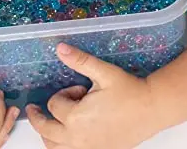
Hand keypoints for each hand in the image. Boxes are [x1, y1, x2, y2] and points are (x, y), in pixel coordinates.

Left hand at [27, 44, 159, 148]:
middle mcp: (76, 137)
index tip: (79, 89)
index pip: (55, 105)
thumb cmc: (131, 91)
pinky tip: (67, 138)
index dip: (64, 94)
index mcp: (76, 116)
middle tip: (34, 109)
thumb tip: (60, 48)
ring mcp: (86, 148)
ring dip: (47, 136)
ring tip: (49, 126)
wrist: (153, 109)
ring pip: (54, 147)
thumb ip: (80, 61)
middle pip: (45, 129)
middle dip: (38, 117)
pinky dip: (62, 146)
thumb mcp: (104, 73)